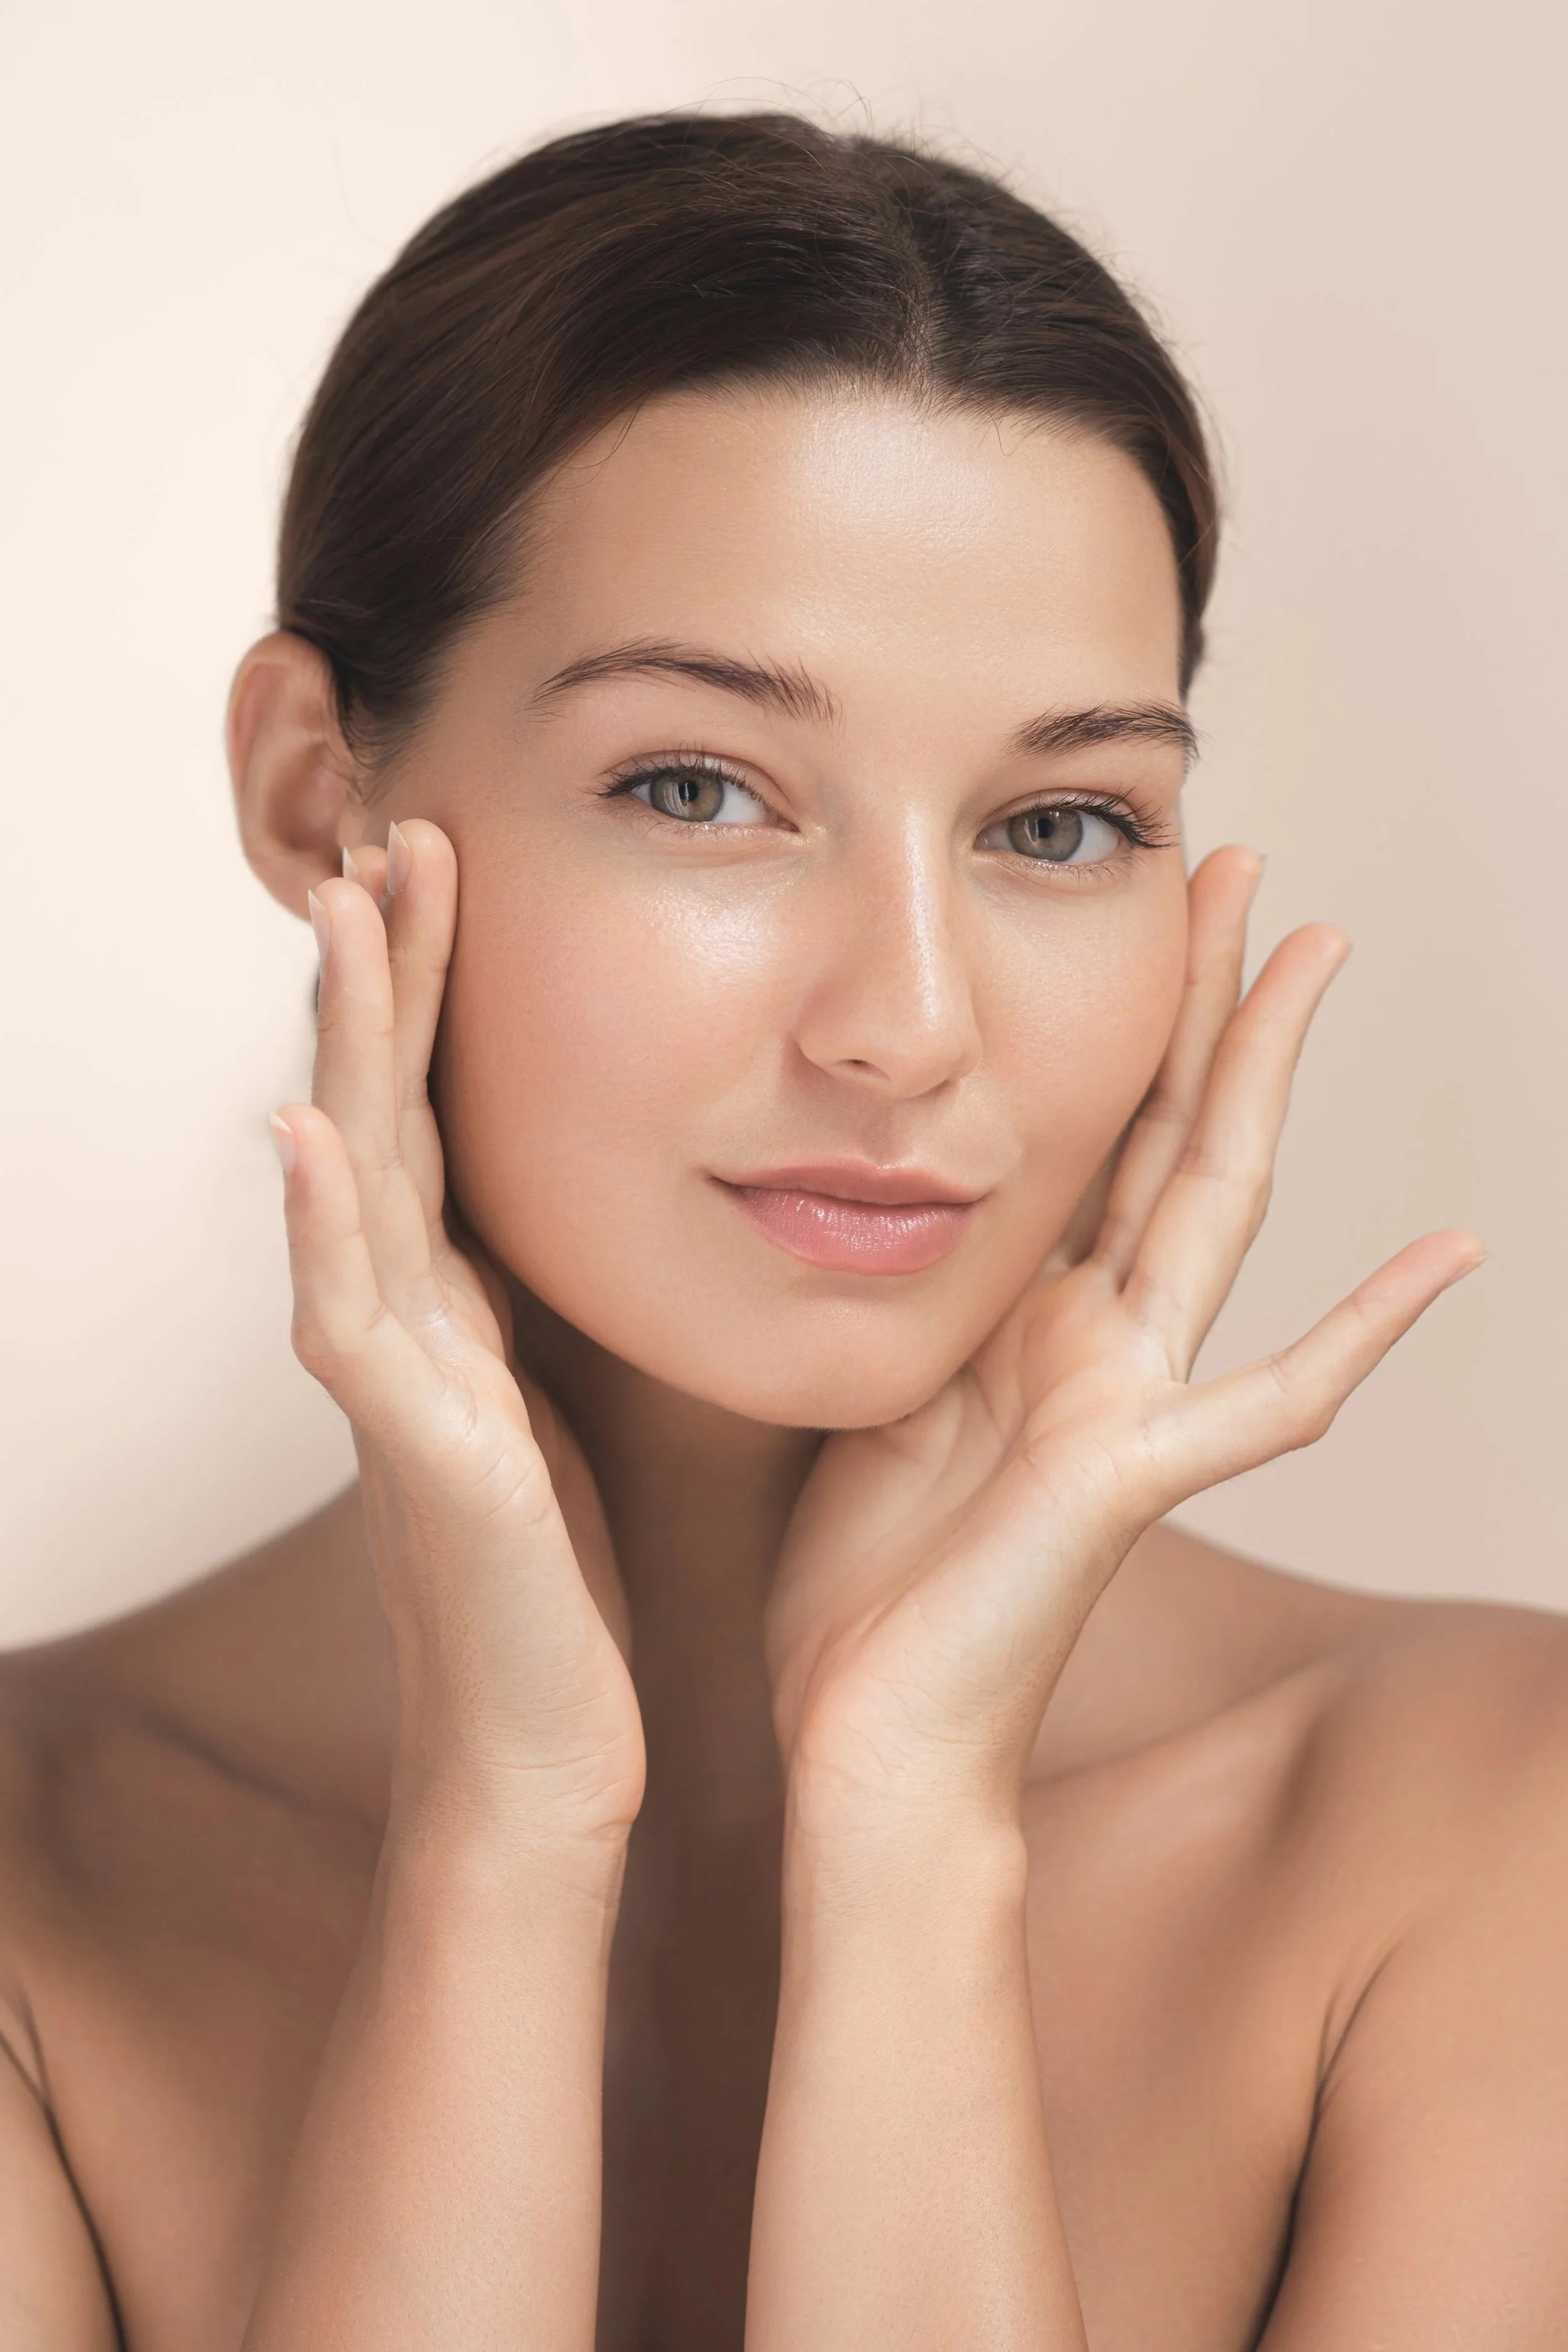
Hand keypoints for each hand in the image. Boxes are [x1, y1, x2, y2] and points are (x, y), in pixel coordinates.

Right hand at [270, 822, 643, 1846]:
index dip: (432, 987)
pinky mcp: (416, 1456)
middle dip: (383, 972)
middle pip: (381, 1108)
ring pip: (353, 1180)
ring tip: (340, 914)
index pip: (435, 1107)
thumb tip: (546, 1198)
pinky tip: (304, 1129)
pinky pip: (350, 1321)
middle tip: (392, 828)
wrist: (538, 1742)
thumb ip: (526, 1297)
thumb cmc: (553, 1575)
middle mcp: (405, 1319)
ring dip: (342, 1044)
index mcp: (453, 1299)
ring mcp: (393, 1381)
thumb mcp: (551, 1396)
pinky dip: (321, 1222)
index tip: (453, 858)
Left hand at [765, 848, 1482, 1837]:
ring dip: (1268, 1077)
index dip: (1118, 1026)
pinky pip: (1268, 1400)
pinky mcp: (1132, 1477)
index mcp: (1028, 1319)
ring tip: (1319, 953)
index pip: (1090, 1138)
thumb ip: (910, 1305)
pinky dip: (1361, 1330)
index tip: (1130, 908)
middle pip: (1168, 1134)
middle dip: (1203, 1000)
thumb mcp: (872, 1395)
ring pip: (1220, 1207)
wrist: (869, 1736)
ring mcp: (1130, 1402)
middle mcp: (1095, 1340)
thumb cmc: (864, 1588)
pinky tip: (1445, 1256)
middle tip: (1239, 864)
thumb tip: (875, 1196)